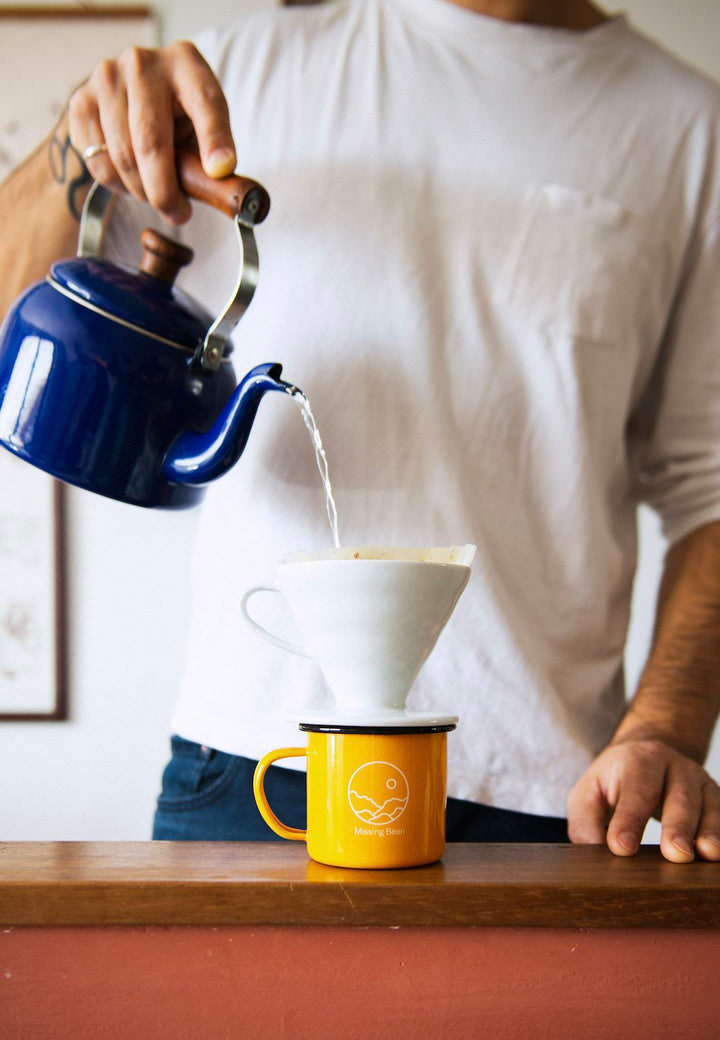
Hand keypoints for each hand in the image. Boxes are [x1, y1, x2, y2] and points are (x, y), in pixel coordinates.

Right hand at [68, 42, 235, 224]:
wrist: (128, 96)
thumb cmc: (177, 117)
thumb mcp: (204, 126)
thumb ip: (215, 149)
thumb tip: (219, 170)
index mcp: (185, 64)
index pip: (204, 103)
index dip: (214, 139)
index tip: (219, 170)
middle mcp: (142, 64)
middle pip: (151, 143)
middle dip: (165, 192)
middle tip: (178, 214)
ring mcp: (106, 79)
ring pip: (122, 158)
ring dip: (140, 191)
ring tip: (154, 193)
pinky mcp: (80, 101)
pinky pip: (98, 162)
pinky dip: (117, 184)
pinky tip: (130, 178)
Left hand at [568, 738, 719, 861]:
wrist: (648, 754)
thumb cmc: (614, 782)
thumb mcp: (589, 792)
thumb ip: (585, 821)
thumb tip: (592, 854)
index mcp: (637, 761)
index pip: (634, 791)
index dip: (629, 820)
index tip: (622, 847)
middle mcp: (672, 766)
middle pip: (678, 796)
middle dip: (677, 826)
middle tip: (675, 853)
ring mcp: (697, 780)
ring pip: (707, 806)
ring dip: (708, 831)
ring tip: (706, 854)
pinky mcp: (714, 796)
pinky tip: (717, 855)